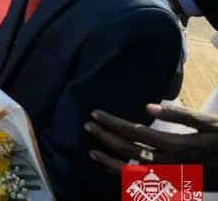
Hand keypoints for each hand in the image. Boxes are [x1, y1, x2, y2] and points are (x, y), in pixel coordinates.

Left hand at [85, 104, 217, 174]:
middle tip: (87, 126)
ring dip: (109, 162)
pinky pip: (143, 184)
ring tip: (92, 153)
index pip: (134, 132)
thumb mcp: (209, 123)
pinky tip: (114, 170)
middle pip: (127, 151)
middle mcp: (169, 164)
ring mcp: (171, 178)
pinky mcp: (174, 186)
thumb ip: (179, 115)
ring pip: (131, 173)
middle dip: (105, 138)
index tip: (95, 114)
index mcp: (176, 145)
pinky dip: (125, 177)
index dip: (112, 123)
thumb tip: (147, 107)